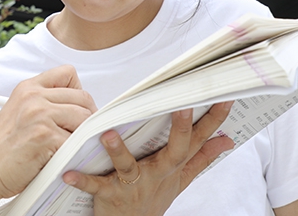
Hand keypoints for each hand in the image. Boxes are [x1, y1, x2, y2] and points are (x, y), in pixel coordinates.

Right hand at [0, 65, 96, 199]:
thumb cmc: (0, 149)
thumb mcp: (19, 113)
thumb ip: (43, 104)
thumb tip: (77, 108)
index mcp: (28, 88)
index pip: (68, 73)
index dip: (78, 92)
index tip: (77, 109)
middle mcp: (34, 97)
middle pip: (83, 97)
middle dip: (88, 117)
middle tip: (82, 134)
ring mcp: (40, 115)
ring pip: (84, 118)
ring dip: (84, 135)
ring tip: (72, 147)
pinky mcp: (45, 136)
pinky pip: (77, 141)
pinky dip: (76, 152)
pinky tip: (65, 159)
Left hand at [62, 101, 234, 215]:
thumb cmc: (153, 198)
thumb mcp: (180, 180)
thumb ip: (202, 158)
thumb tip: (227, 139)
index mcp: (173, 166)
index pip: (198, 140)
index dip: (213, 121)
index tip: (225, 98)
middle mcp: (157, 174)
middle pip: (174, 151)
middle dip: (179, 129)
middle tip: (181, 106)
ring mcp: (134, 185)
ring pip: (129, 167)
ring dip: (118, 151)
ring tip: (108, 133)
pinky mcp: (110, 195)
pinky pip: (95, 186)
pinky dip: (83, 180)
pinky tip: (70, 172)